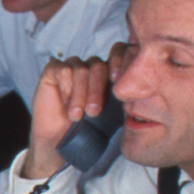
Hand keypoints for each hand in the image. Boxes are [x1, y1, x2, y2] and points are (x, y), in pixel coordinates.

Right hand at [25, 53, 117, 180]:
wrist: (60, 141)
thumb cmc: (86, 129)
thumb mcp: (112, 114)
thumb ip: (123, 98)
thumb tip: (139, 91)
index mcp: (109, 73)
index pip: (118, 53)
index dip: (119, 60)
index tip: (117, 80)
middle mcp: (91, 67)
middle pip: (98, 65)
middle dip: (97, 90)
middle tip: (93, 112)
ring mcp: (72, 67)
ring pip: (81, 69)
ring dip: (80, 94)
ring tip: (77, 115)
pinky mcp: (54, 70)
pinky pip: (63, 70)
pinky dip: (66, 88)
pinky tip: (65, 103)